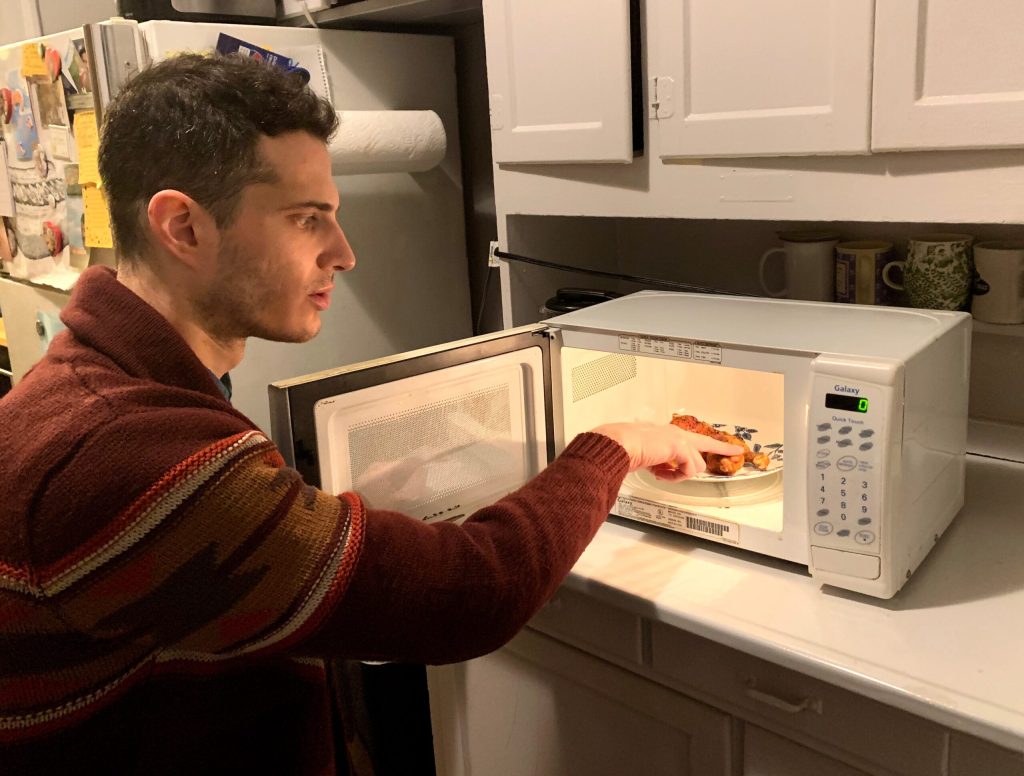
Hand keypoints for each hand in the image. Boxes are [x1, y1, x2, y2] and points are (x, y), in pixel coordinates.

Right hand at [591, 422, 744, 480]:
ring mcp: (678, 439)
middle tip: (736, 452)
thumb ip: (660, 462)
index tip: (730, 448)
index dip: (714, 445)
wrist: (618, 445)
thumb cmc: (624, 449)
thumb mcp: (646, 456)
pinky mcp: (679, 447)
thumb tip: (663, 472)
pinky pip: (687, 470)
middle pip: (705, 446)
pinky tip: (660, 474)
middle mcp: (675, 433)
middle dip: (718, 451)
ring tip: (661, 474)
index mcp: (667, 433)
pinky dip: (674, 477)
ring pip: (696, 464)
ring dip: (679, 474)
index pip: (695, 439)